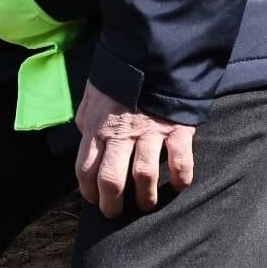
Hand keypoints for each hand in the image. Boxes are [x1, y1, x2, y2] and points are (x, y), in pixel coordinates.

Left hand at [74, 81, 195, 218]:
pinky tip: (179, 186)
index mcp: (97, 127)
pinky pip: (180, 160)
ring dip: (145, 197)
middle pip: (111, 179)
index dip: (88, 190)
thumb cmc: (120, 78)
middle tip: (115, 213)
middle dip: (112, 203)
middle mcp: (121, 134)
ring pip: (144, 176)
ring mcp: (150, 132)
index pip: (85, 169)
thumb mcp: (92, 96)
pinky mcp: (176, 128)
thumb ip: (88, 120)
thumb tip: (85, 137)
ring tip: (146, 205)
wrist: (153, 54)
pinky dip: (181, 177)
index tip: (93, 200)